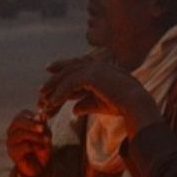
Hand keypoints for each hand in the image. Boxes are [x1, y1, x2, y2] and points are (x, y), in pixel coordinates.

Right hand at [6, 110, 51, 176]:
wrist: (40, 167)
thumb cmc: (42, 148)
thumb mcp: (46, 135)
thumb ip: (43, 125)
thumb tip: (41, 114)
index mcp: (20, 124)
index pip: (23, 115)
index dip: (33, 117)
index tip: (43, 122)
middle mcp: (12, 131)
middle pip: (18, 122)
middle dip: (31, 124)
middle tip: (42, 128)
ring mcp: (11, 142)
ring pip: (20, 134)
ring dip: (35, 137)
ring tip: (46, 140)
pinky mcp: (12, 153)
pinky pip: (22, 146)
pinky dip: (34, 147)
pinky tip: (41, 148)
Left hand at [38, 58, 159, 136]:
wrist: (135, 105)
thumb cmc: (122, 106)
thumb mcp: (99, 104)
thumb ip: (86, 104)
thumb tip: (73, 110)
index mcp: (101, 68)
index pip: (78, 66)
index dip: (63, 67)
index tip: (49, 71)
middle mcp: (98, 65)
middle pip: (71, 68)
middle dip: (55, 76)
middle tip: (41, 87)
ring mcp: (95, 68)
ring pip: (68, 75)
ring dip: (54, 87)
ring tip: (43, 97)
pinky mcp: (92, 76)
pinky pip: (70, 84)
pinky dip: (60, 93)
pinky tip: (52, 103)